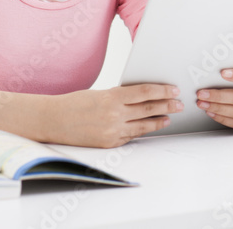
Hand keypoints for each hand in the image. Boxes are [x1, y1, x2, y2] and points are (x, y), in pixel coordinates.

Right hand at [51, 84, 181, 147]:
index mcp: (112, 98)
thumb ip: (120, 96)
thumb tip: (142, 96)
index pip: (145, 92)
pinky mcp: (109, 144)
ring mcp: (112, 131)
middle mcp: (114, 115)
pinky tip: (150, 127)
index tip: (174, 89)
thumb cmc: (74, 103)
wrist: (53, 121)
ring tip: (169, 117)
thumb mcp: (100, 93)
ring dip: (159, 121)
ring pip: (143, 125)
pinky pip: (130, 136)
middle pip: (148, 109)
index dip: (162, 91)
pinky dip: (142, 131)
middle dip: (167, 105)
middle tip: (179, 103)